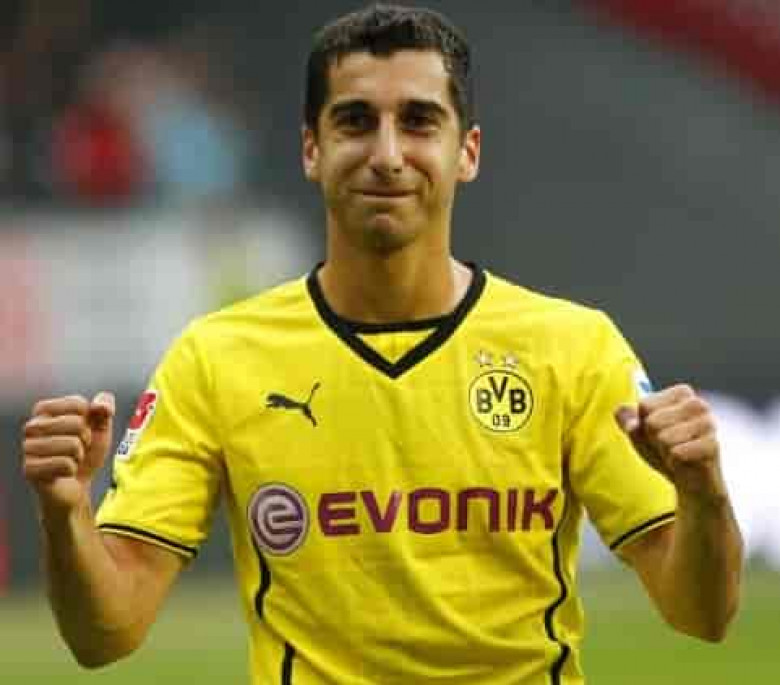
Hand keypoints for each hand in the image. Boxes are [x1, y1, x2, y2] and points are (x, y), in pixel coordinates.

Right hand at [22, 392, 115, 514]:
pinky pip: (65, 464)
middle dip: (86, 439)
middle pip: (76, 423)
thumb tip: (101, 405)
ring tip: (70, 460)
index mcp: (45, 410)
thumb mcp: (101, 428)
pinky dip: (72, 470)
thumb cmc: (86, 453)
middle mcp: (32, 426)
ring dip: (79, 455)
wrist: (77, 486)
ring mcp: (28, 448)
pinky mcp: (29, 469)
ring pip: (72, 444)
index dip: (90, 420)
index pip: (78, 403)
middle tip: (77, 449)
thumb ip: (104, 408)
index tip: (82, 430)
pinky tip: (63, 473)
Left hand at [616, 384, 724, 500]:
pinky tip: (685, 463)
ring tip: (676, 454)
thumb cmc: (664, 450)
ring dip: (664, 452)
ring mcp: (708, 424)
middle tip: (668, 446)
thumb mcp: (640, 433)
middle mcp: (697, 404)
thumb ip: (626, 420)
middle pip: (652, 422)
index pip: (645, 405)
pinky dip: (674, 463)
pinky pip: (677, 454)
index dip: (643, 424)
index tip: (656, 432)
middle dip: (653, 440)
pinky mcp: (712, 445)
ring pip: (664, 438)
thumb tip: (621, 410)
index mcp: (681, 393)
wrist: (691, 481)